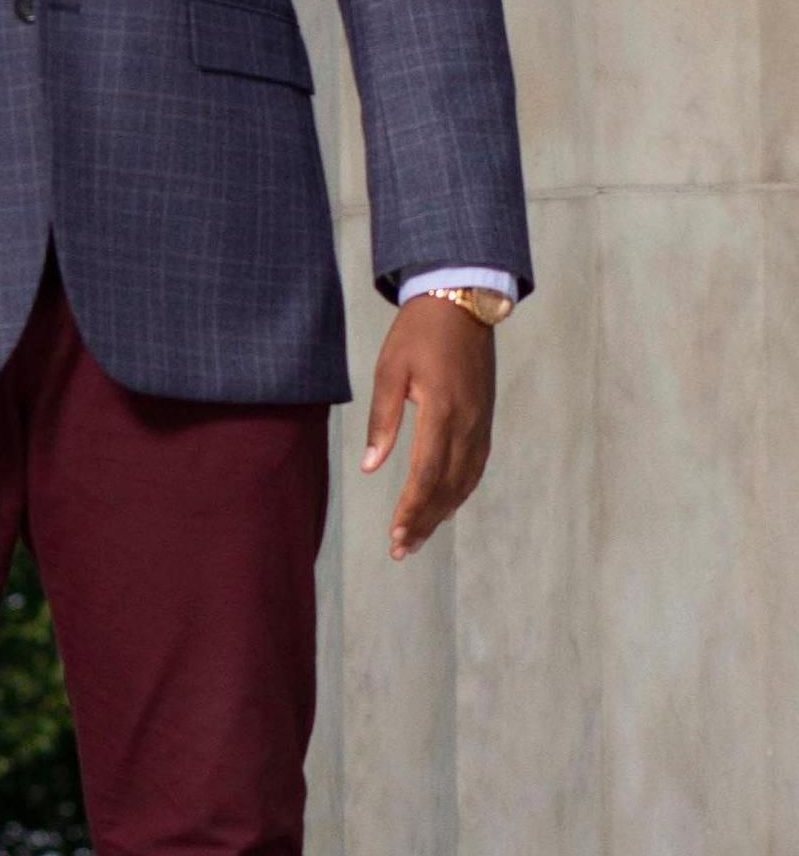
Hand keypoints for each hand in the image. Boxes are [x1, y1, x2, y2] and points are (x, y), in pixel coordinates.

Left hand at [362, 295, 496, 560]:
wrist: (462, 305)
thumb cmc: (418, 334)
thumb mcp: (390, 369)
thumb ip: (382, 419)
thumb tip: (370, 467)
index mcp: (441, 410)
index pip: (426, 473)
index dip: (412, 508)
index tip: (395, 535)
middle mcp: (467, 424)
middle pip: (447, 486)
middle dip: (423, 521)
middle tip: (400, 549)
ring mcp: (480, 424)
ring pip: (464, 482)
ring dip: (441, 513)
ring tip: (416, 537)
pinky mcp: (484, 421)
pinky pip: (474, 467)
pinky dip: (457, 492)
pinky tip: (442, 506)